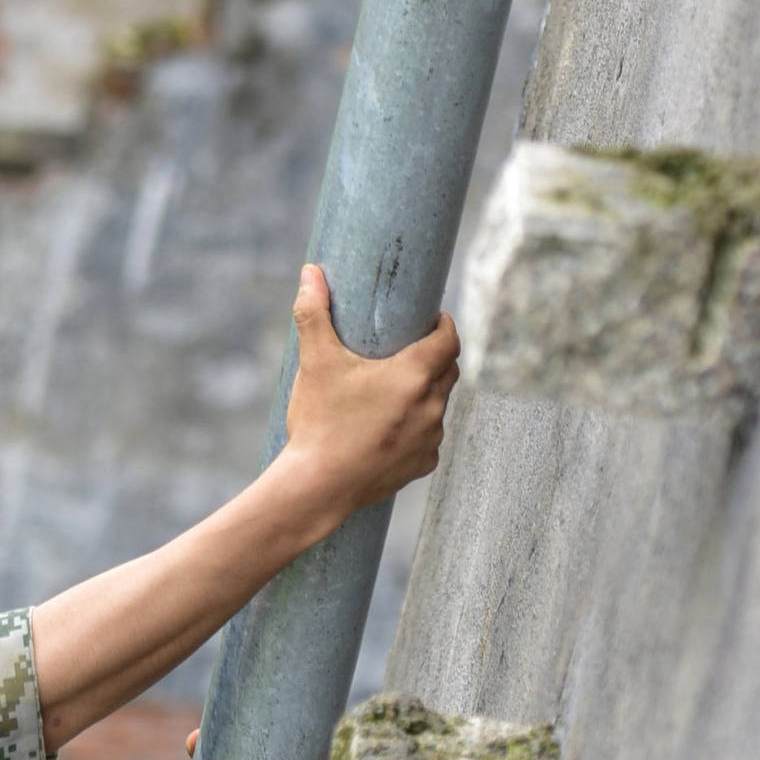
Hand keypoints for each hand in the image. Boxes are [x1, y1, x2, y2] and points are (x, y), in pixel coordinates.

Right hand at [281, 266, 458, 522]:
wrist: (317, 486)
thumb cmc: (319, 422)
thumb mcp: (315, 362)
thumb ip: (313, 313)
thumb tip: (311, 272)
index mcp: (414, 374)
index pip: (449, 339)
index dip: (444, 325)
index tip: (432, 318)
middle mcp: (431, 405)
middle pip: (448, 370)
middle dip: (435, 356)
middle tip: (410, 348)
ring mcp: (430, 438)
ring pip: (437, 405)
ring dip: (424, 393)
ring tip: (395, 389)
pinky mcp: (422, 465)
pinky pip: (427, 438)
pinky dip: (415, 428)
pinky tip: (391, 427)